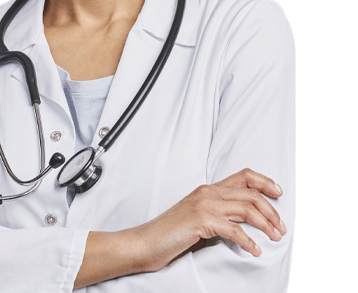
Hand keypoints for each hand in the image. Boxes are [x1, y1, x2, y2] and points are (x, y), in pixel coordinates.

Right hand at [132, 168, 285, 272]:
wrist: (145, 242)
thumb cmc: (171, 234)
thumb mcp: (198, 218)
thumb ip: (219, 214)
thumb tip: (245, 222)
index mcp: (208, 189)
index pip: (243, 176)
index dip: (264, 181)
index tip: (279, 193)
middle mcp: (208, 192)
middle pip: (250, 193)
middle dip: (271, 210)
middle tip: (281, 227)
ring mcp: (203, 205)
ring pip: (246, 208)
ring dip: (265, 224)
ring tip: (275, 238)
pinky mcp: (200, 221)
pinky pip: (233, 230)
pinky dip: (248, 241)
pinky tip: (254, 251)